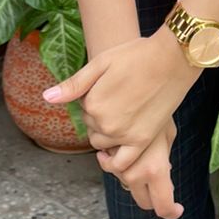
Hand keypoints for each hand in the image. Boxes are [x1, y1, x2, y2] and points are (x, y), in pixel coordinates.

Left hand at [42, 31, 197, 177]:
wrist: (172, 59)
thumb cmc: (136, 55)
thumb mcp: (101, 63)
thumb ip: (74, 84)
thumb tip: (47, 98)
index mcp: (92, 103)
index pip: (83, 108)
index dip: (93, 96)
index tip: (108, 86)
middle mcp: (105, 123)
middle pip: (92, 126)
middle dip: (99, 115)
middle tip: (118, 97)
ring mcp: (125, 135)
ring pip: (103, 143)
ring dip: (107, 134)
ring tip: (123, 113)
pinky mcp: (142, 141)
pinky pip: (121, 162)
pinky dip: (114, 160)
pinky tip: (114, 150)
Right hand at [111, 118, 182, 218]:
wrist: (135, 89)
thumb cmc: (157, 108)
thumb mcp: (168, 134)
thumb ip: (163, 159)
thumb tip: (162, 173)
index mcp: (156, 169)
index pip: (163, 205)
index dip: (170, 211)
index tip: (177, 209)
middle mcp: (135, 173)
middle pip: (143, 200)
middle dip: (152, 197)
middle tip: (159, 187)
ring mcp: (118, 165)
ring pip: (126, 183)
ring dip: (134, 176)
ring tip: (143, 158)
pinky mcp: (105, 153)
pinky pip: (112, 165)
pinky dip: (118, 161)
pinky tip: (124, 146)